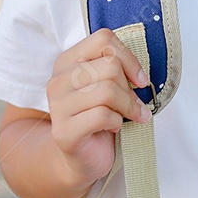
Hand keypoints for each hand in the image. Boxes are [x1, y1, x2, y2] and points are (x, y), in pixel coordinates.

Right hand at [47, 28, 151, 188]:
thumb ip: (117, 71)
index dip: (129, 58)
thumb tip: (140, 76)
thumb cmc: (99, 117)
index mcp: (68, 61)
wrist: (83, 158)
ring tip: (128, 116)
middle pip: (110, 66)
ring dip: (127, 107)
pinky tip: (113, 127)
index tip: (139, 80)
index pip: (103, 40)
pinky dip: (117, 122)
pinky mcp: (64, 131)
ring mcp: (57, 106)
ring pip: (107, 90)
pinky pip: (102, 116)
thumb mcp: (108, 86)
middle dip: (129, 88)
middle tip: (132, 105)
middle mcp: (58, 80)